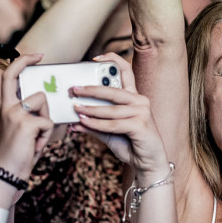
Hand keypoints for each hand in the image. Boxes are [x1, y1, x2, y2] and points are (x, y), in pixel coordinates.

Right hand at [0, 53, 55, 179]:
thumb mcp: (22, 126)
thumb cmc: (18, 151)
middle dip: (42, 103)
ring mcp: (16, 114)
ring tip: (34, 139)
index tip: (37, 56)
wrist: (7, 172)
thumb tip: (47, 99)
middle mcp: (8, 107)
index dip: (22, 61)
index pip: (9, 75)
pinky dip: (46, 136)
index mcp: (6, 106)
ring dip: (46, 124)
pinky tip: (35, 145)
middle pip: (36, 91)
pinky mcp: (26, 123)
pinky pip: (49, 123)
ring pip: (45, 106)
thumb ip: (30, 111)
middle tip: (39, 94)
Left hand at [69, 53, 168, 180]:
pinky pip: (114, 124)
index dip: (113, 60)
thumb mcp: (109, 132)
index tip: (95, 58)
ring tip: (75, 109)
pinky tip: (84, 123)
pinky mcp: (141, 125)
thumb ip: (93, 125)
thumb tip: (73, 122)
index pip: (126, 71)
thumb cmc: (130, 144)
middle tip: (73, 89)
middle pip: (114, 90)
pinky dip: (97, 124)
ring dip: (91, 110)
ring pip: (111, 109)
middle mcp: (140, 101)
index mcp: (133, 97)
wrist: (148, 163)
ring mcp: (142, 112)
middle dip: (91, 89)